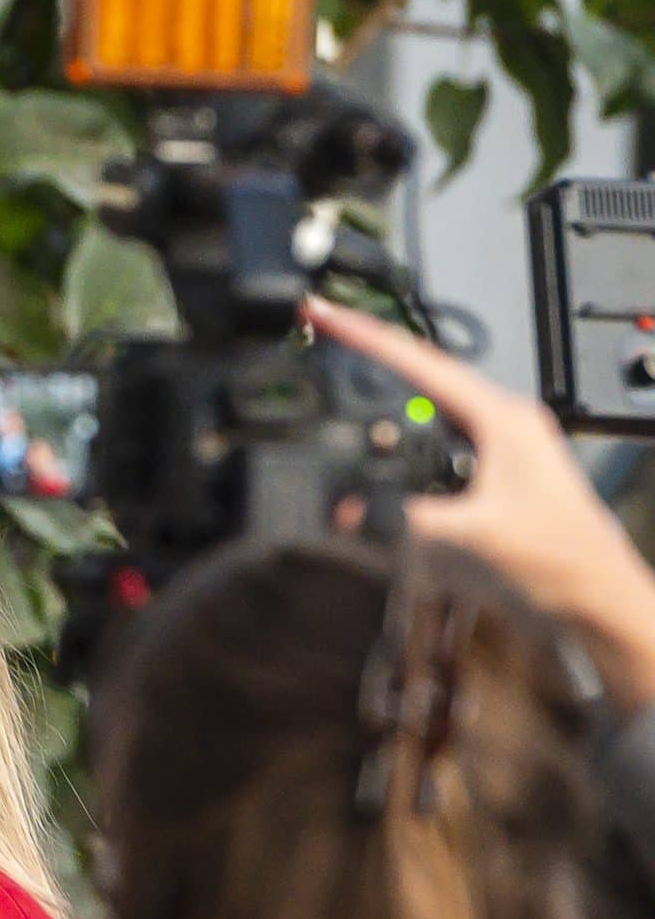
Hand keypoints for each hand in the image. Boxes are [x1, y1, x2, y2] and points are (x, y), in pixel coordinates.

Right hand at [305, 295, 654, 710]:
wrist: (598, 602)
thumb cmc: (559, 563)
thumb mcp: (469, 536)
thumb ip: (399, 518)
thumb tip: (346, 508)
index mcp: (503, 418)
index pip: (418, 362)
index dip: (364, 336)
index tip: (324, 316)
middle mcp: (503, 423)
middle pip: (420, 377)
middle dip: (366, 359)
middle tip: (321, 342)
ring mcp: (500, 448)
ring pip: (427, 411)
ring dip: (383, 404)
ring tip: (339, 381)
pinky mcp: (492, 476)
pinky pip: (436, 446)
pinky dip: (400, 445)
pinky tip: (380, 452)